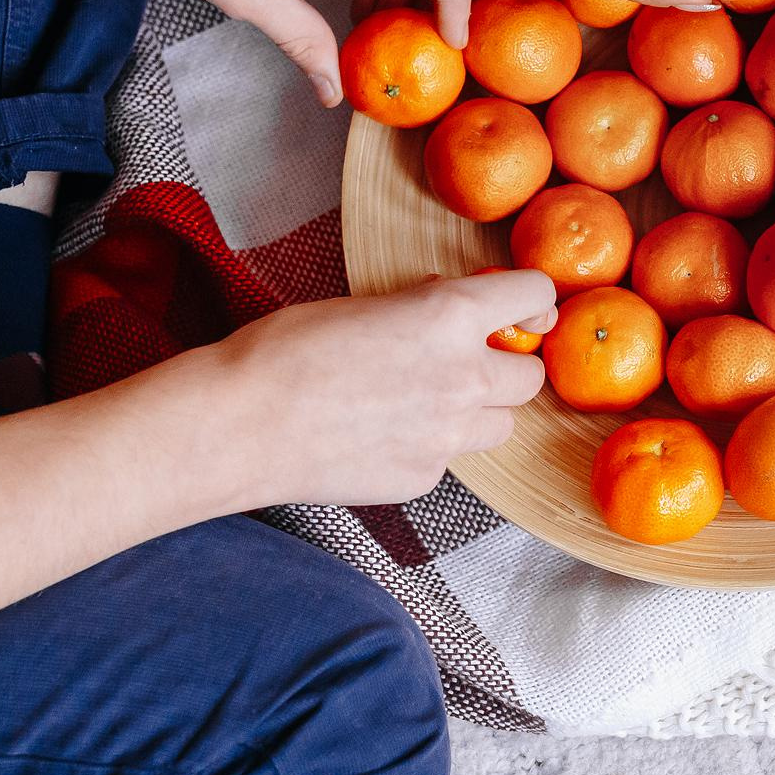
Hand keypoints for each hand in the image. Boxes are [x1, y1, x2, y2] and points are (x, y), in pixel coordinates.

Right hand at [165, 271, 556, 507]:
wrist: (241, 424)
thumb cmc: (284, 353)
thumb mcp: (362, 305)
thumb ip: (419, 308)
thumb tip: (444, 305)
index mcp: (450, 317)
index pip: (534, 296)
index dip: (533, 302)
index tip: (526, 313)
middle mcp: (464, 377)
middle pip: (529, 378)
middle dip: (506, 368)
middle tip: (469, 364)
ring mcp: (447, 436)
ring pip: (501, 427)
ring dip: (477, 413)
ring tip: (424, 403)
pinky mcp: (423, 477)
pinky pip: (449, 459)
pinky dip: (429, 447)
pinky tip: (380, 437)